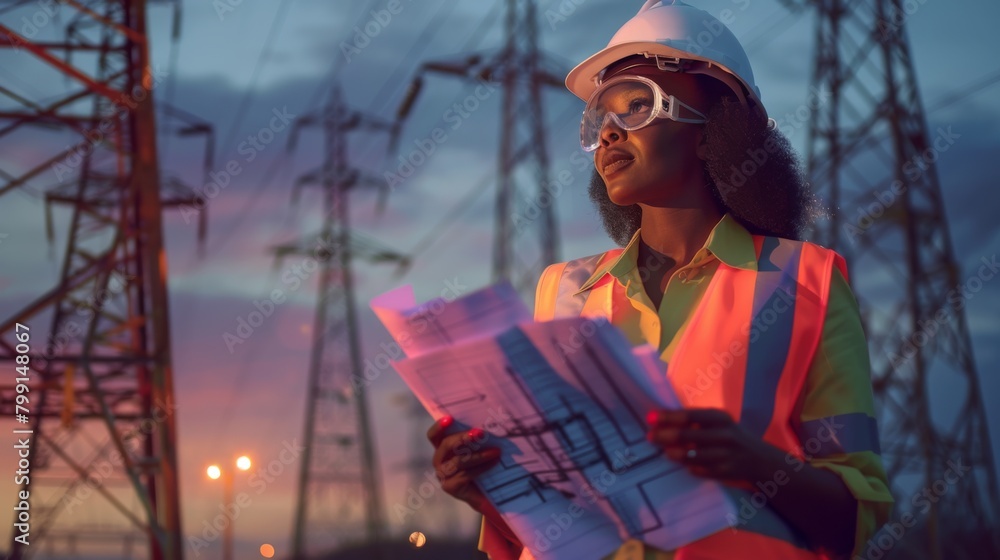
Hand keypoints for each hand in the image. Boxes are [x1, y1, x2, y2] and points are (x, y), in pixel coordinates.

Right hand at [427, 416, 501, 512]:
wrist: (487, 496)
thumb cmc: (483, 468)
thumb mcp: (478, 450)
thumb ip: (477, 438)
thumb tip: (491, 421)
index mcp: (443, 449)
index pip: (434, 436)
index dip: (439, 426)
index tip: (450, 418)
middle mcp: (439, 461)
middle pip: (446, 445)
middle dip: (463, 437)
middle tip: (481, 433)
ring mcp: (443, 475)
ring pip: (458, 460)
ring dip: (479, 454)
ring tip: (496, 451)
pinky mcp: (450, 487)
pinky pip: (465, 474)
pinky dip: (482, 467)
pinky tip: (494, 462)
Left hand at [646, 408, 772, 481]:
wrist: (759, 459)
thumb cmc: (730, 436)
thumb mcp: (719, 423)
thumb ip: (695, 421)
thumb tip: (661, 420)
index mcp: (720, 418)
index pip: (690, 415)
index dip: (669, 417)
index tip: (651, 417)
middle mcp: (725, 434)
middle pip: (689, 435)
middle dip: (666, 436)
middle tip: (650, 436)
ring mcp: (725, 455)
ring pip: (693, 456)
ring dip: (675, 454)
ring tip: (665, 452)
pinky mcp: (725, 472)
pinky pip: (701, 470)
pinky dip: (690, 468)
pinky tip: (683, 465)